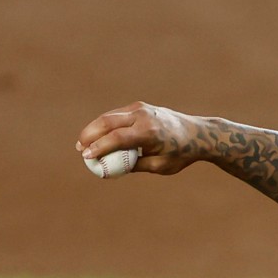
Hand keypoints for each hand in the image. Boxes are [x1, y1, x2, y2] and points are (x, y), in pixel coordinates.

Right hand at [76, 101, 202, 174]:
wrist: (198, 133)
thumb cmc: (181, 154)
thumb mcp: (161, 166)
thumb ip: (136, 166)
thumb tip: (111, 170)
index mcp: (150, 133)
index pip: (118, 138)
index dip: (100, 147)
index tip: (87, 156)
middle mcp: (144, 116)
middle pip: (108, 122)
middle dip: (90, 134)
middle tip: (80, 148)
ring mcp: (141, 109)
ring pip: (110, 116)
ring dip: (94, 128)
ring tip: (84, 143)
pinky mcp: (139, 107)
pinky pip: (117, 115)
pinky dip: (105, 125)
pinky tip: (97, 136)